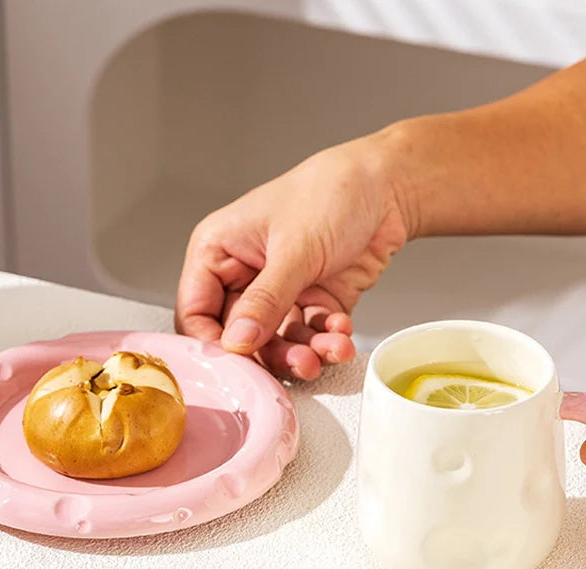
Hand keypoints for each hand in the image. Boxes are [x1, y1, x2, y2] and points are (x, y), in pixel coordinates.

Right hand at [175, 132, 412, 378]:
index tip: (238, 364)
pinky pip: (311, 336)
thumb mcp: (294, 248)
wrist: (389, 188)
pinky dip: (328, 341)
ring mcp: (280, 290)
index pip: (196, 311)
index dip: (212, 343)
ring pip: (278, 341)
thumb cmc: (333, 191)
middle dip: (271, 353)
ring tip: (331, 349)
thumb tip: (238, 341)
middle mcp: (245, 273)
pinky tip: (342, 331)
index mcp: (220, 250)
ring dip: (305, 351)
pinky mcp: (312, 302)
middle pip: (240, 335)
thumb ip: (265, 300)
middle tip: (298, 361)